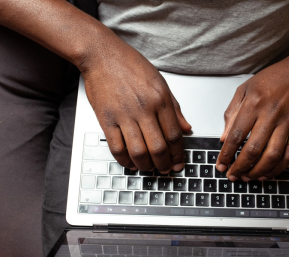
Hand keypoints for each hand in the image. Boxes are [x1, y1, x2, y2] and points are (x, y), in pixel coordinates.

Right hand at [82, 37, 190, 172]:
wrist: (102, 55)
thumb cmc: (130, 65)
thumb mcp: (160, 82)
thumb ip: (174, 108)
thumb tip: (186, 128)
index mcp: (160, 99)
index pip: (174, 135)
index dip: (178, 154)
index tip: (178, 163)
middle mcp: (144, 108)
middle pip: (158, 147)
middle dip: (164, 164)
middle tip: (165, 170)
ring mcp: (124, 115)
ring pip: (138, 151)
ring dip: (145, 165)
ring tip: (148, 168)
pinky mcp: (106, 119)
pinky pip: (116, 147)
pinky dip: (124, 160)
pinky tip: (130, 163)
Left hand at [216, 47, 288, 180]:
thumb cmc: (272, 79)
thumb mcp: (245, 89)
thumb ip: (232, 113)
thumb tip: (224, 138)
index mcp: (254, 104)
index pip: (237, 135)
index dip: (227, 154)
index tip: (221, 164)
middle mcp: (270, 115)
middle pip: (253, 149)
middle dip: (240, 166)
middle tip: (232, 175)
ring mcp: (286, 124)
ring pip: (272, 155)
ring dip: (258, 171)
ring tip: (248, 177)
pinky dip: (277, 168)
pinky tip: (267, 173)